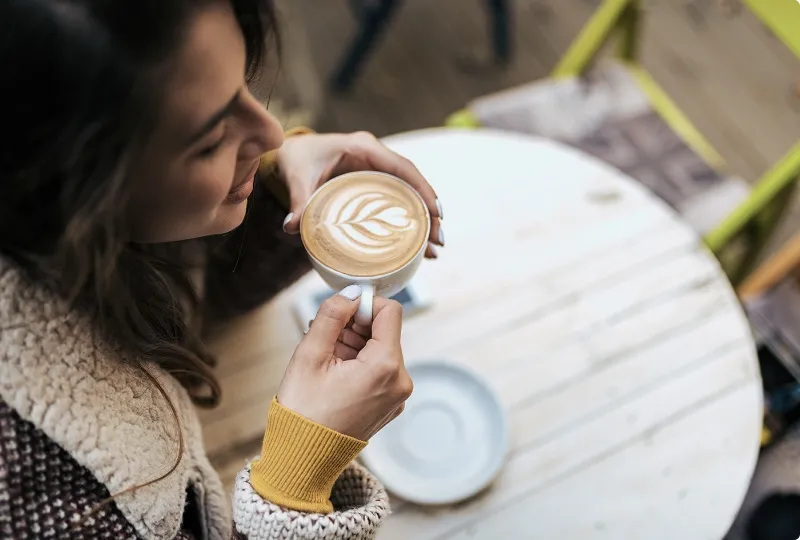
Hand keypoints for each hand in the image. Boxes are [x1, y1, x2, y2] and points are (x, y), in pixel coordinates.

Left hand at [275, 131, 443, 257]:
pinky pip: (398, 200)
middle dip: (429, 213)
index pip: (402, 167)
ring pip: (409, 194)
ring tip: (432, 251)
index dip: (422, 189)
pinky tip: (415, 247)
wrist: (292, 153)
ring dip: (422, 221)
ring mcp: (378, 170)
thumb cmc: (298, 159)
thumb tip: (291, 227)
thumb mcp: (298, 177)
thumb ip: (299, 200)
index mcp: (363, 148)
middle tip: (438, 241)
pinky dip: (408, 222)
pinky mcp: (375, 184)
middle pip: (412, 184)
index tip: (436, 213)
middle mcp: (376, 157)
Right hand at [276, 286, 412, 440]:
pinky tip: (333, 374)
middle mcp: (400, 382)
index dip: (365, 305)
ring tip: (325, 359)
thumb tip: (352, 293)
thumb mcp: (310, 355)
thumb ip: (333, 316)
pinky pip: (380, 372)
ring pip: (380, 351)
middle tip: (324, 337)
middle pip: (385, 332)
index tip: (340, 313)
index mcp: (385, 367)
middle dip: (355, 328)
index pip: (390, 312)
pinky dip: (359, 365)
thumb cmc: (303, 411)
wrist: (303, 460)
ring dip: (354, 346)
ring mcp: (397, 397)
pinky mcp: (389, 405)